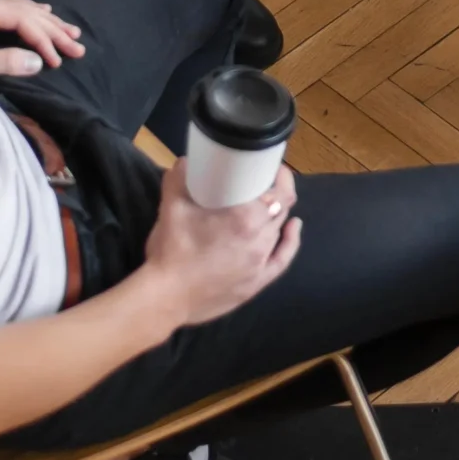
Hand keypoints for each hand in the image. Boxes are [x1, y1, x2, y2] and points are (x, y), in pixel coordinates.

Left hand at [0, 0, 84, 82]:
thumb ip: (3, 62)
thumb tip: (38, 61)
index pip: (21, 19)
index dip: (44, 39)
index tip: (60, 60)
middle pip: (25, 11)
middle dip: (53, 29)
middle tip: (78, 45)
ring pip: (20, 10)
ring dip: (46, 23)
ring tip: (71, 32)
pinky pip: (10, 13)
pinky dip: (31, 18)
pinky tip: (43, 14)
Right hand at [139, 162, 302, 327]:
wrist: (166, 297)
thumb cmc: (171, 250)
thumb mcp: (171, 207)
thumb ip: (179, 178)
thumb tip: (186, 161)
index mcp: (245, 218)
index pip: (280, 193)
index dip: (282, 177)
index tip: (274, 167)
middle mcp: (260, 239)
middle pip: (281, 210)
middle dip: (276, 194)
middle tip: (262, 183)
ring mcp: (259, 264)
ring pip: (278, 231)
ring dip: (275, 215)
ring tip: (265, 204)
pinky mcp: (256, 284)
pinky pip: (281, 260)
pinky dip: (290, 242)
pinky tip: (292, 229)